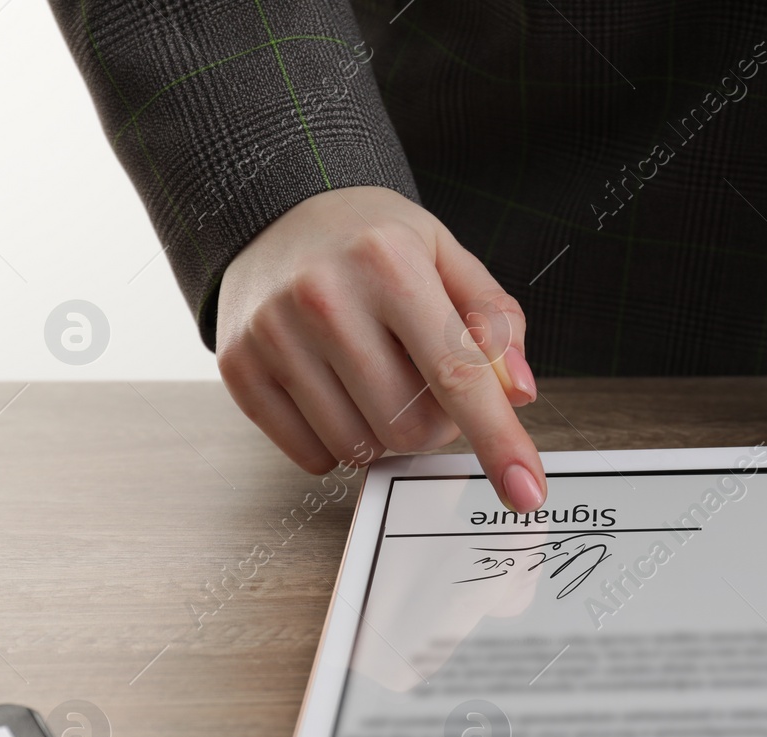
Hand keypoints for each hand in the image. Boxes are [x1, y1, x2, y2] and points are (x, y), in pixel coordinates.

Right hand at [216, 186, 546, 510]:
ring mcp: (274, 334)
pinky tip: (334, 391)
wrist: (272, 214)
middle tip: (422, 382)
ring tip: (374, 378)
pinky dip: (336, 442)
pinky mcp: (240, 367)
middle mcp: (324, 296)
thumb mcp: (445, 256)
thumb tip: (519, 393)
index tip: (526, 491)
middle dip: (435, 425)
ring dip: (384, 434)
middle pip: (410, 428)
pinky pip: (312, 455)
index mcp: (388, 263)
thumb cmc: (371, 243)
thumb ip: (494, 322)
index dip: (498, 440)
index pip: (457, 374)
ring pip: (360, 448)